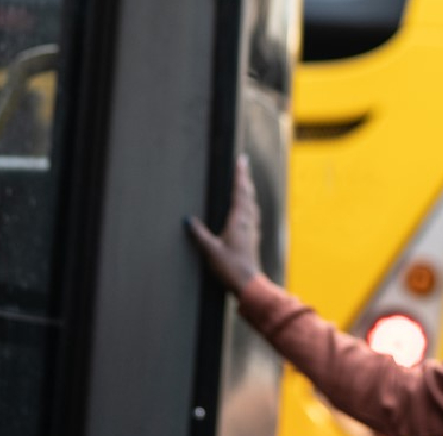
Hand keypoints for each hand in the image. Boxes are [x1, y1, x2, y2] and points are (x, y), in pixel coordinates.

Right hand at [187, 155, 262, 292]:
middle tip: (243, 162)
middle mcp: (249, 221)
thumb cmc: (230, 267)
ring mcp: (253, 228)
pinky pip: (253, 213)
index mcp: (239, 220)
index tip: (241, 159)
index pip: (239, 191)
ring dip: (248, 189)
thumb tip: (188, 220)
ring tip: (245, 180)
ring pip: (252, 202)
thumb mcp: (210, 250)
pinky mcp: (254, 236)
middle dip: (245, 177)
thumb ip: (199, 234)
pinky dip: (250, 203)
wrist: (249, 283)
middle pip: (248, 193)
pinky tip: (249, 207)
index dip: (240, 174)